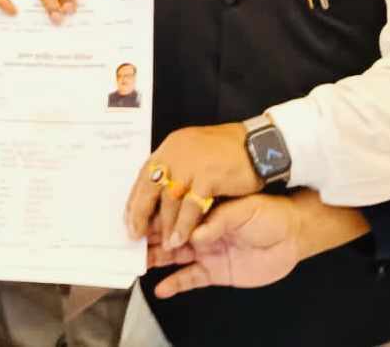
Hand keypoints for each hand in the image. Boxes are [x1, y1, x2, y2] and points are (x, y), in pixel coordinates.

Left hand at [128, 123, 261, 248]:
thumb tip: (158, 194)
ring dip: (166, 226)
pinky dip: (185, 226)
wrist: (259, 144)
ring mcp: (191, 164)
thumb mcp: (194, 152)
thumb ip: (176, 169)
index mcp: (171, 147)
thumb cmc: (229, 150)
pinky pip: (190, 208)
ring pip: (169, 202)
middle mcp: (176, 153)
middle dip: (141, 216)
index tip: (130, 221)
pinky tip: (183, 239)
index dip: (135, 201)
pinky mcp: (207, 177)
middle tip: (137, 237)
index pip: (144, 177)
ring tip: (166, 244)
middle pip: (150, 189)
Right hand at [146, 193, 302, 298]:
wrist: (294, 236)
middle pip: (168, 234)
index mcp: (206, 209)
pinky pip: (189, 279)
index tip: (138, 219)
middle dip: (148, 236)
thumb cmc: (272, 214)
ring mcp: (207, 251)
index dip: (156, 215)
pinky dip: (174, 284)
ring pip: (173, 256)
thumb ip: (220, 221)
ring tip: (137, 262)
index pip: (175, 211)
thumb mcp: (246, 210)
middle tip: (128, 241)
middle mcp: (202, 230)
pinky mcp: (215, 272)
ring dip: (155, 258)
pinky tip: (160, 287)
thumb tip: (196, 234)